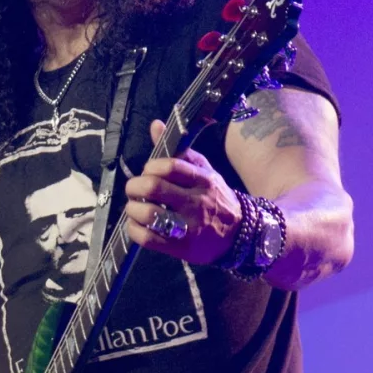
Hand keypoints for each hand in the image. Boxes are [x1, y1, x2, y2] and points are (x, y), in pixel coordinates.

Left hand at [123, 120, 241, 264]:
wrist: (240, 235)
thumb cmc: (214, 197)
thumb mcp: (202, 171)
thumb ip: (178, 151)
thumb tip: (155, 125)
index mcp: (203, 180)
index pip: (171, 166)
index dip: (151, 166)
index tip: (147, 171)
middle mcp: (197, 203)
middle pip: (154, 188)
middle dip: (135, 186)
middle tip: (133, 189)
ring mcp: (190, 227)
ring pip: (149, 214)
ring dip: (132, 209)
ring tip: (134, 207)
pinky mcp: (182, 248)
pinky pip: (148, 238)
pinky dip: (134, 229)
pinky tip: (136, 224)